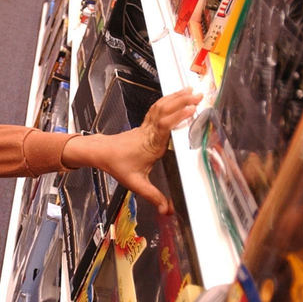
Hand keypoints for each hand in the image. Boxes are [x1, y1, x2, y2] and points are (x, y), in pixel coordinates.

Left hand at [62, 88, 201, 214]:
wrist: (102, 152)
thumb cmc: (118, 166)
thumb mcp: (136, 183)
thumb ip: (153, 196)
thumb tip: (167, 211)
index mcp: (150, 144)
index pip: (164, 126)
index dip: (177, 117)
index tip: (191, 110)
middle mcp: (150, 131)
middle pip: (165, 111)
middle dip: (182, 102)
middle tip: (200, 95)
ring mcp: (147, 125)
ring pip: (162, 106)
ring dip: (177, 97)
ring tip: (193, 90)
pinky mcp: (146, 123)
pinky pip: (158, 107)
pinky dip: (169, 99)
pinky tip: (178, 95)